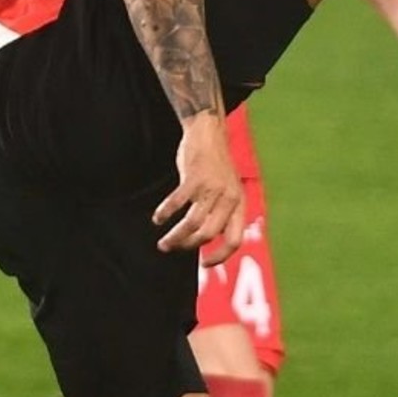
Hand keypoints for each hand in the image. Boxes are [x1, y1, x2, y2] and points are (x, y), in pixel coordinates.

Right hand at [153, 114, 243, 265]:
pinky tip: (158, 218)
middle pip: (207, 235)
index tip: (205, 265)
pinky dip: (165, 214)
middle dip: (188, 246)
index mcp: (239, 204)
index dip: (220, 257)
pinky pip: (176, 203)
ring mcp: (211, 188)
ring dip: (174, 237)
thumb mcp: (229, 189)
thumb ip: (224, 212)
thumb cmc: (216, 165)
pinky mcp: (193, 178)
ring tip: (163, 243)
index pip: (234, 240)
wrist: (209, 132)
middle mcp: (228, 198)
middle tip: (174, 249)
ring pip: (191, 223)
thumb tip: (209, 241)